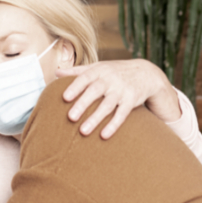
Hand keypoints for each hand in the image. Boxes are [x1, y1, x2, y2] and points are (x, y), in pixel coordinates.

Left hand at [56, 59, 181, 138]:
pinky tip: (104, 135)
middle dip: (83, 104)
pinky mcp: (131, 101)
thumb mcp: (98, 67)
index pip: (85, 77)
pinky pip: (122, 114)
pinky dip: (113, 125)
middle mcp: (110, 79)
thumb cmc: (114, 72)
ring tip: (83, 131)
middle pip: (95, 91)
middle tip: (70, 117)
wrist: (145, 73)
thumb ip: (78, 71)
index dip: (75, 87)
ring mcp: (121, 90)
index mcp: (99, 70)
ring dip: (95, 118)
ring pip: (107, 105)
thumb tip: (56, 73)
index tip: (64, 97)